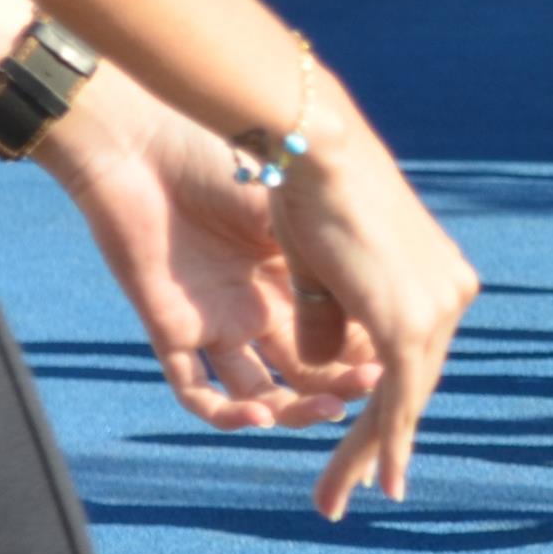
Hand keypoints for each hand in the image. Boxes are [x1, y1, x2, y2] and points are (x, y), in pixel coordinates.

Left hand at [39, 88, 376, 436]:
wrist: (150, 136)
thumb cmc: (234, 160)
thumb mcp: (299, 223)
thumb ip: (331, 286)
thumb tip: (371, 355)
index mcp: (296, 274)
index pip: (342, 339)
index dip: (369, 365)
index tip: (401, 373)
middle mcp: (260, 305)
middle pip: (307, 373)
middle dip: (345, 389)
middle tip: (373, 389)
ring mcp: (217, 321)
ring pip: (259, 394)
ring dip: (296, 412)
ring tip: (330, 409)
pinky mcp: (173, 327)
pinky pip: (197, 391)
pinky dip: (229, 416)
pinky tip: (260, 417)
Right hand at [263, 75, 482, 518]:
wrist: (320, 151)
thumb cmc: (312, 196)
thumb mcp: (324, 272)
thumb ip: (335, 320)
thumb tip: (332, 368)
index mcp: (441, 282)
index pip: (418, 361)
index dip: (395, 410)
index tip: (379, 453)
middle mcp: (451, 296)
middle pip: (417, 386)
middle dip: (382, 443)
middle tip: (361, 492)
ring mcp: (438, 308)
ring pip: (406, 399)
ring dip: (370, 452)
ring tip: (337, 499)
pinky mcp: (410, 320)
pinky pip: (396, 397)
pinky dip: (383, 441)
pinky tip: (372, 480)